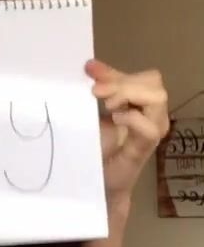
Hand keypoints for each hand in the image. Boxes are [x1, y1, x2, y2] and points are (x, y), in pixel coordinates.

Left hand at [86, 59, 168, 202]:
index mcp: (141, 103)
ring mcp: (151, 131)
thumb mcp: (95, 112)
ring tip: (108, 106)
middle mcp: (152, 114)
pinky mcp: (144, 148)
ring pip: (157, 99)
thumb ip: (99, 89)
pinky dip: (133, 118)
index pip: (144, 77)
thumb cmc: (97, 147)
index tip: (89, 71)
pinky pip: (150, 128)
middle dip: (123, 82)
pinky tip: (115, 119)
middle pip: (153, 83)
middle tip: (96, 92)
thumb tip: (90, 65)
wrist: (95, 181)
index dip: (118, 72)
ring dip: (129, 95)